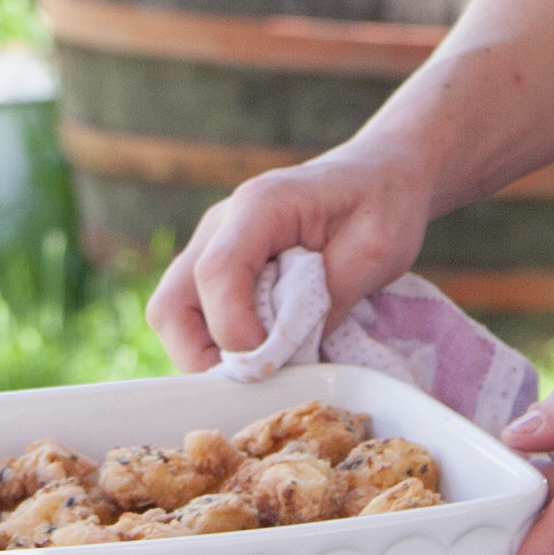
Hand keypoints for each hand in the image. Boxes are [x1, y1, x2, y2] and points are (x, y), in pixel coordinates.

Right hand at [146, 142, 438, 369]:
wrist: (381, 173)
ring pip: (173, 313)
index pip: (216, 274)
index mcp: (260, 206)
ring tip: (261, 371)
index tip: (273, 361)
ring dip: (206, 354)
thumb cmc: (382, 204)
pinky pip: (195, 315)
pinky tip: (263, 353)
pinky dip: (219, 344)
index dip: (234, 329)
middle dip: (201, 356)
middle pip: (171, 304)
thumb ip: (330, 301)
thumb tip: (290, 358)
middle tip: (254, 381)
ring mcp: (213, 245)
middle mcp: (221, 225)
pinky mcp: (221, 267)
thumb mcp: (376, 251)